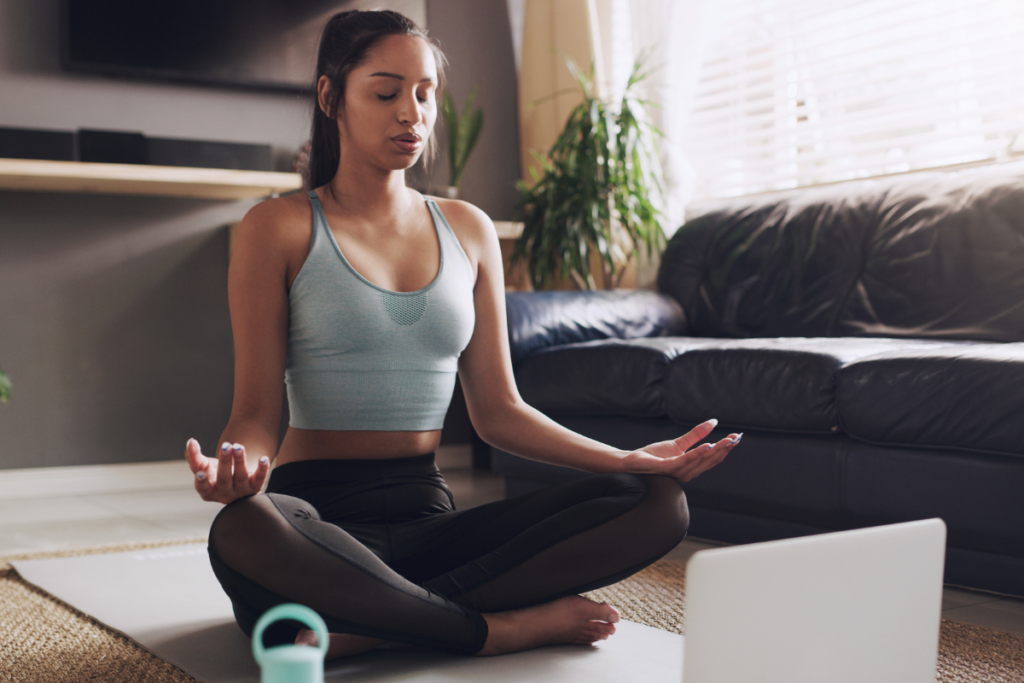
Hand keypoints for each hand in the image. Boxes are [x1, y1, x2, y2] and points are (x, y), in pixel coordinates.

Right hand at [184, 438, 269, 503]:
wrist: (237, 482)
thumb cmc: (216, 474)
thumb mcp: (204, 467)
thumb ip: (194, 457)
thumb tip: (190, 442)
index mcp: (209, 492)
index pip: (203, 488)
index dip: (202, 482)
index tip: (200, 473)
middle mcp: (225, 494)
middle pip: (224, 479)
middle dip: (225, 463)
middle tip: (226, 446)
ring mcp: (241, 492)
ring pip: (241, 476)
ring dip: (240, 461)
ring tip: (238, 446)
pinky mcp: (255, 487)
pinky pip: (259, 478)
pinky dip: (262, 469)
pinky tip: (263, 458)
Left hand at [620, 419, 740, 481]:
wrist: (632, 461)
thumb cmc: (654, 455)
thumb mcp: (679, 443)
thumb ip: (696, 435)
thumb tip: (713, 422)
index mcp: (691, 467)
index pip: (712, 458)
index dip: (725, 448)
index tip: (737, 437)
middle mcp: (687, 472)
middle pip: (710, 461)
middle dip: (724, 449)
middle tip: (736, 438)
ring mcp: (677, 472)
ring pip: (701, 462)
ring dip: (715, 451)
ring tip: (726, 441)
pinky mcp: (667, 468)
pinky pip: (685, 461)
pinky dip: (697, 454)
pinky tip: (707, 446)